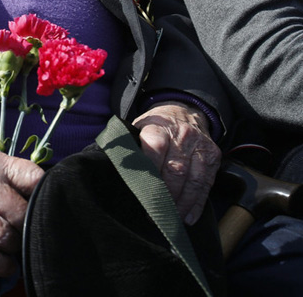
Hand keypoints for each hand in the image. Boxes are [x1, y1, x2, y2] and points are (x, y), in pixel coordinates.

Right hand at [0, 146, 43, 276]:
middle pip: (22, 215)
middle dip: (29, 226)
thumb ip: (16, 174)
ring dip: (15, 246)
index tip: (45, 202)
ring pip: (6, 238)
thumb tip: (41, 195)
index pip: (33, 179)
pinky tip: (7, 266)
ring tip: (16, 244)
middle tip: (28, 228)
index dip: (44, 193)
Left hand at [132, 102, 220, 224]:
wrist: (184, 111)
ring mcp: (200, 147)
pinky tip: (189, 217)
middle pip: (176, 169)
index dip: (150, 171)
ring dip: (182, 203)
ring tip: (171, 219)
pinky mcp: (213, 157)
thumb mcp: (139, 127)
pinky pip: (207, 184)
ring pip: (194, 180)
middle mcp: (182, 136)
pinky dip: (197, 204)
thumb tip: (118, 170)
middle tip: (153, 212)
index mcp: (159, 127)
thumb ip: (132, 146)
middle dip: (165, 194)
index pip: (155, 149)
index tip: (141, 190)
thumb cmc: (156, 126)